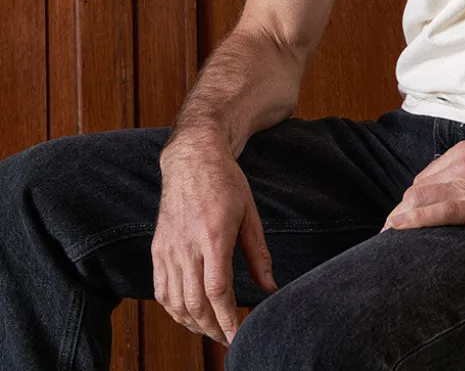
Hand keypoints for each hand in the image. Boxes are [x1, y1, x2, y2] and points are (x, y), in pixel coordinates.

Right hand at [152, 136, 277, 346]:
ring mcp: (168, 248)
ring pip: (175, 302)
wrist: (192, 159)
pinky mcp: (157, 249)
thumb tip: (270, 288)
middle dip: (213, 328)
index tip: (239, 337)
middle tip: (230, 340)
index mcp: (213, 235)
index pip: (217, 291)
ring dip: (194, 324)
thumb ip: (258, 254)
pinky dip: (174, 311)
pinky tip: (190, 316)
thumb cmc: (226, 183)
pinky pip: (161, 291)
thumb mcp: (250, 214)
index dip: (228, 320)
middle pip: (195, 303)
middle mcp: (186, 245)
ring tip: (213, 331)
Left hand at [380, 140, 464, 238]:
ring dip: (400, 218)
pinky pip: (439, 212)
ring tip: (387, 239)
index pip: (427, 177)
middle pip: (418, 188)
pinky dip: (414, 220)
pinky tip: (397, 230)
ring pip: (421, 199)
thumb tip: (458, 185)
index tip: (402, 216)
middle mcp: (464, 163)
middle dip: (400, 210)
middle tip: (389, 233)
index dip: (411, 199)